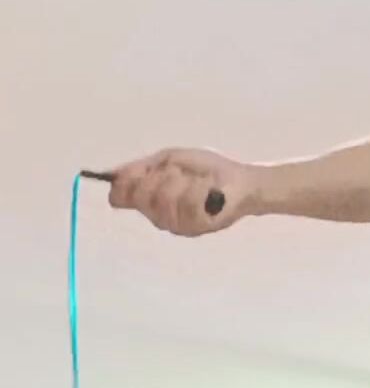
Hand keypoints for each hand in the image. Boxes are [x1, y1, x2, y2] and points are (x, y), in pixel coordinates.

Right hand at [108, 149, 257, 235]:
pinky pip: (186, 205)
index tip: (135, 171)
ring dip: (181, 182)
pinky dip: (198, 190)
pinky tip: (207, 188)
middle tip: (176, 170)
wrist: (240, 182)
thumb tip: (112, 173)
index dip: (123, 182)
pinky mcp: (194, 227)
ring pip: (163, 199)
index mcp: (149, 196)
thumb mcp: (171, 159)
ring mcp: (174, 223)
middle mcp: (157, 213)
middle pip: (139, 196)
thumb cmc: (206, 170)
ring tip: (196, 179)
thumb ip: (142, 167)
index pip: (121, 196)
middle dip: (158, 176)